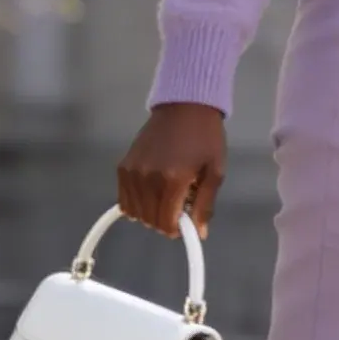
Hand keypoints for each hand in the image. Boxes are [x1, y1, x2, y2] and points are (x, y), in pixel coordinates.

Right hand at [116, 101, 226, 237]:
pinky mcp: (123, 166)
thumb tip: (199, 234)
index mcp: (173, 179)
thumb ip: (205, 204)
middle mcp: (148, 177)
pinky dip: (135, 204)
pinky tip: (150, 194)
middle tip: (178, 207)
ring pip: (135, 213)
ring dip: (150, 214)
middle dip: (165, 222)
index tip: (184, 224)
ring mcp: (132, 171)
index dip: (177, 230)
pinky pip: (123, 200)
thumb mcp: (215, 171)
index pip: (166, 222)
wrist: (185, 106)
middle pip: (150, 220)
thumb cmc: (205, 138)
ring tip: (165, 198)